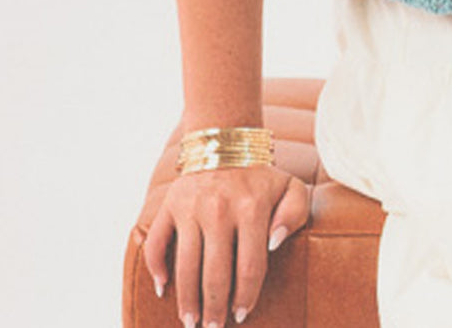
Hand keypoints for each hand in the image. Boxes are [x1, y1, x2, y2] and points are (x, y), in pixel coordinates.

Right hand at [143, 164, 309, 325]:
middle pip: (215, 274)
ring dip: (187, 300)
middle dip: (214, 308)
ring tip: (191, 321)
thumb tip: (275, 243)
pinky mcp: (170, 206)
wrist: (225, 142)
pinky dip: (157, 268)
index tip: (242, 315)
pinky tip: (163, 288)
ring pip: (185, 266)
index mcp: (251, 208)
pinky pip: (157, 242)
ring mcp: (191, 208)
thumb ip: (294, 214)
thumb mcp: (289, 188)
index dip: (246, 297)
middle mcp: (219, 209)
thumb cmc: (260, 176)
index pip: (250, 267)